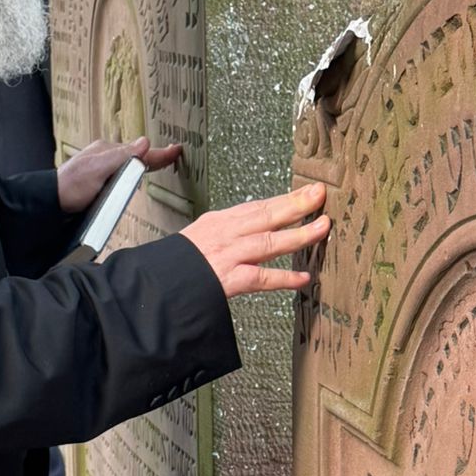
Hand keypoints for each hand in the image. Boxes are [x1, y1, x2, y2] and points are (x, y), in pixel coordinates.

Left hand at [57, 136, 182, 213]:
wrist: (51, 203)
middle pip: (135, 156)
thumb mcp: (98, 169)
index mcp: (107, 150)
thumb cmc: (72, 186)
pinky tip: (136, 175)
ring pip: (129, 164)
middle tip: (172, 154)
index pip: (139, 151)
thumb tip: (145, 142)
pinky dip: (134, 172)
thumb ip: (121, 156)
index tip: (177, 151)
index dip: (159, 153)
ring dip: (144, 162)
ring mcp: (102, 170)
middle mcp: (105, 158)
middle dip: (154, 155)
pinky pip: (122, 174)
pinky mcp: (99, 184)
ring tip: (160, 161)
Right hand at [180, 182, 329, 297]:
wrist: (152, 284)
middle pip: (266, 215)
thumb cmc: (172, 265)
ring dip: (298, 234)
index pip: (258, 207)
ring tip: (322, 227)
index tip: (308, 191)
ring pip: (268, 242)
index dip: (285, 198)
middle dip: (296, 204)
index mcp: (218, 222)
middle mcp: (224, 234)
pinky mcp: (226, 279)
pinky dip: (284, 279)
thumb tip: (249, 236)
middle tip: (320, 194)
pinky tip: (303, 278)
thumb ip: (224, 236)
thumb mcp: (197, 239)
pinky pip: (261, 278)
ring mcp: (227, 255)